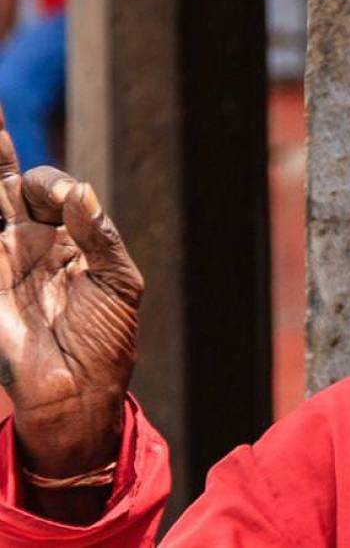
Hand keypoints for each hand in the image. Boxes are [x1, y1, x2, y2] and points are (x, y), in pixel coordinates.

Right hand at [0, 126, 142, 478]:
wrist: (78, 391)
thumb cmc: (106, 338)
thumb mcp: (120, 283)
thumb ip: (100, 236)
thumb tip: (80, 191)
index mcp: (68, 234)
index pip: (49, 185)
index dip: (51, 181)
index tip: (63, 196)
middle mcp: (26, 237)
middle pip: (2, 177)